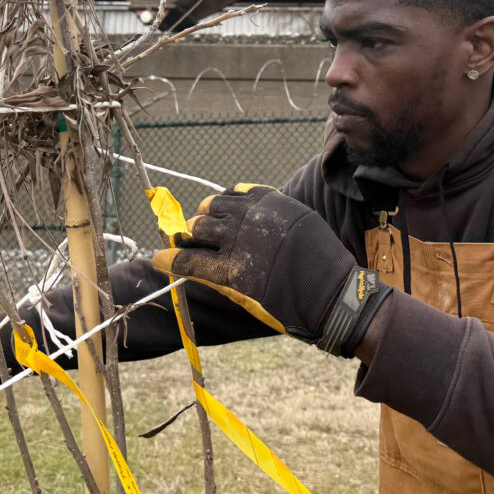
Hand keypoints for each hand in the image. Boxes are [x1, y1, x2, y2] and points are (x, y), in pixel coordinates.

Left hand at [151, 184, 389, 356]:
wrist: (334, 296)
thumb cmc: (324, 265)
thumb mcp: (303, 223)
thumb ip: (276, 214)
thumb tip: (250, 214)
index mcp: (271, 203)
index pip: (230, 196)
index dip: (216, 208)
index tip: (210, 216)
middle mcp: (252, 218)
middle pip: (209, 211)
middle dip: (199, 223)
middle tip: (191, 234)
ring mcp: (240, 245)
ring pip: (197, 231)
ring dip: (185, 238)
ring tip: (177, 245)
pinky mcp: (231, 274)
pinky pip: (190, 261)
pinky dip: (170, 259)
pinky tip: (158, 260)